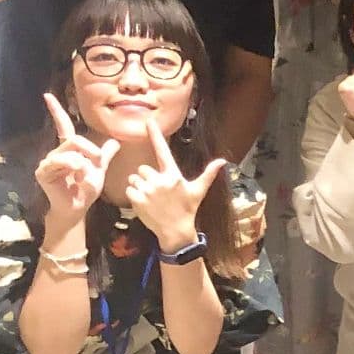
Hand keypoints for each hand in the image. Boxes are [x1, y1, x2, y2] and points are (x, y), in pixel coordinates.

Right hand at [34, 92, 119, 220]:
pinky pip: (60, 161)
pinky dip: (73, 166)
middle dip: (90, 149)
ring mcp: (48, 161)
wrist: (78, 207)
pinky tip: (76, 175)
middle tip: (98, 161)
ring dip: (83, 162)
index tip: (47, 96)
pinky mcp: (43, 171)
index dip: (56, 111)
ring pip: (69, 150)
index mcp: (69, 150)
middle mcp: (56, 152)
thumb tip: (115, 142)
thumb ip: (104, 156)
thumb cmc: (86, 189)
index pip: (63, 126)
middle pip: (74, 139)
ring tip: (85, 174)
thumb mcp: (99, 170)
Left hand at [120, 127, 226, 252]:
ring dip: (139, 187)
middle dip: (147, 178)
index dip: (156, 135)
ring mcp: (149, 190)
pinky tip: (144, 204)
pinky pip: (129, 189)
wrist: (176, 231)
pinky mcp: (138, 199)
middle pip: (143, 168)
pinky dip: (134, 196)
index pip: (163, 151)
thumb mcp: (198, 191)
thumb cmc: (187, 209)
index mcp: (173, 175)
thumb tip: (223, 161)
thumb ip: (208, 174)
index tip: (148, 121)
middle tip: (156, 191)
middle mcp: (160, 180)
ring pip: (134, 179)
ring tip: (151, 198)